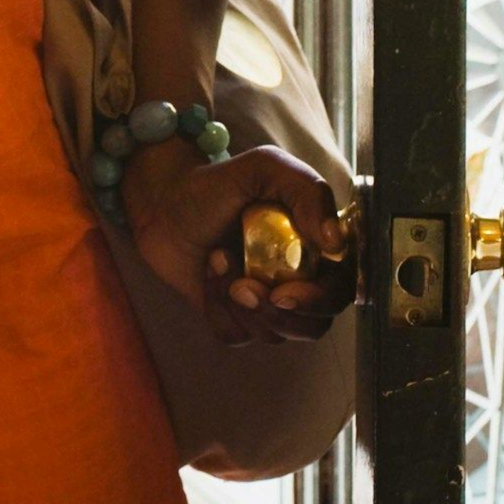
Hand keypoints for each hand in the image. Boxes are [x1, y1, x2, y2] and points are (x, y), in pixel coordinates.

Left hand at [120, 138, 353, 346]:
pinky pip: (238, 336)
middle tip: (240, 286)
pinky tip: (208, 275)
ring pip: (275, 334)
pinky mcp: (236, 316)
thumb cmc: (217, 183)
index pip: (342, 290)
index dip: (319, 301)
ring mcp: (268, 300)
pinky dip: (218, 311)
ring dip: (238, 302)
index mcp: (317, 250)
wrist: (162, 202)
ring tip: (216, 259)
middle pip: (314, 325)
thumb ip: (307, 191)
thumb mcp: (265, 167)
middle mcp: (300, 280)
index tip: (284, 294)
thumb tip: (335, 244)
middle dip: (275, 313)